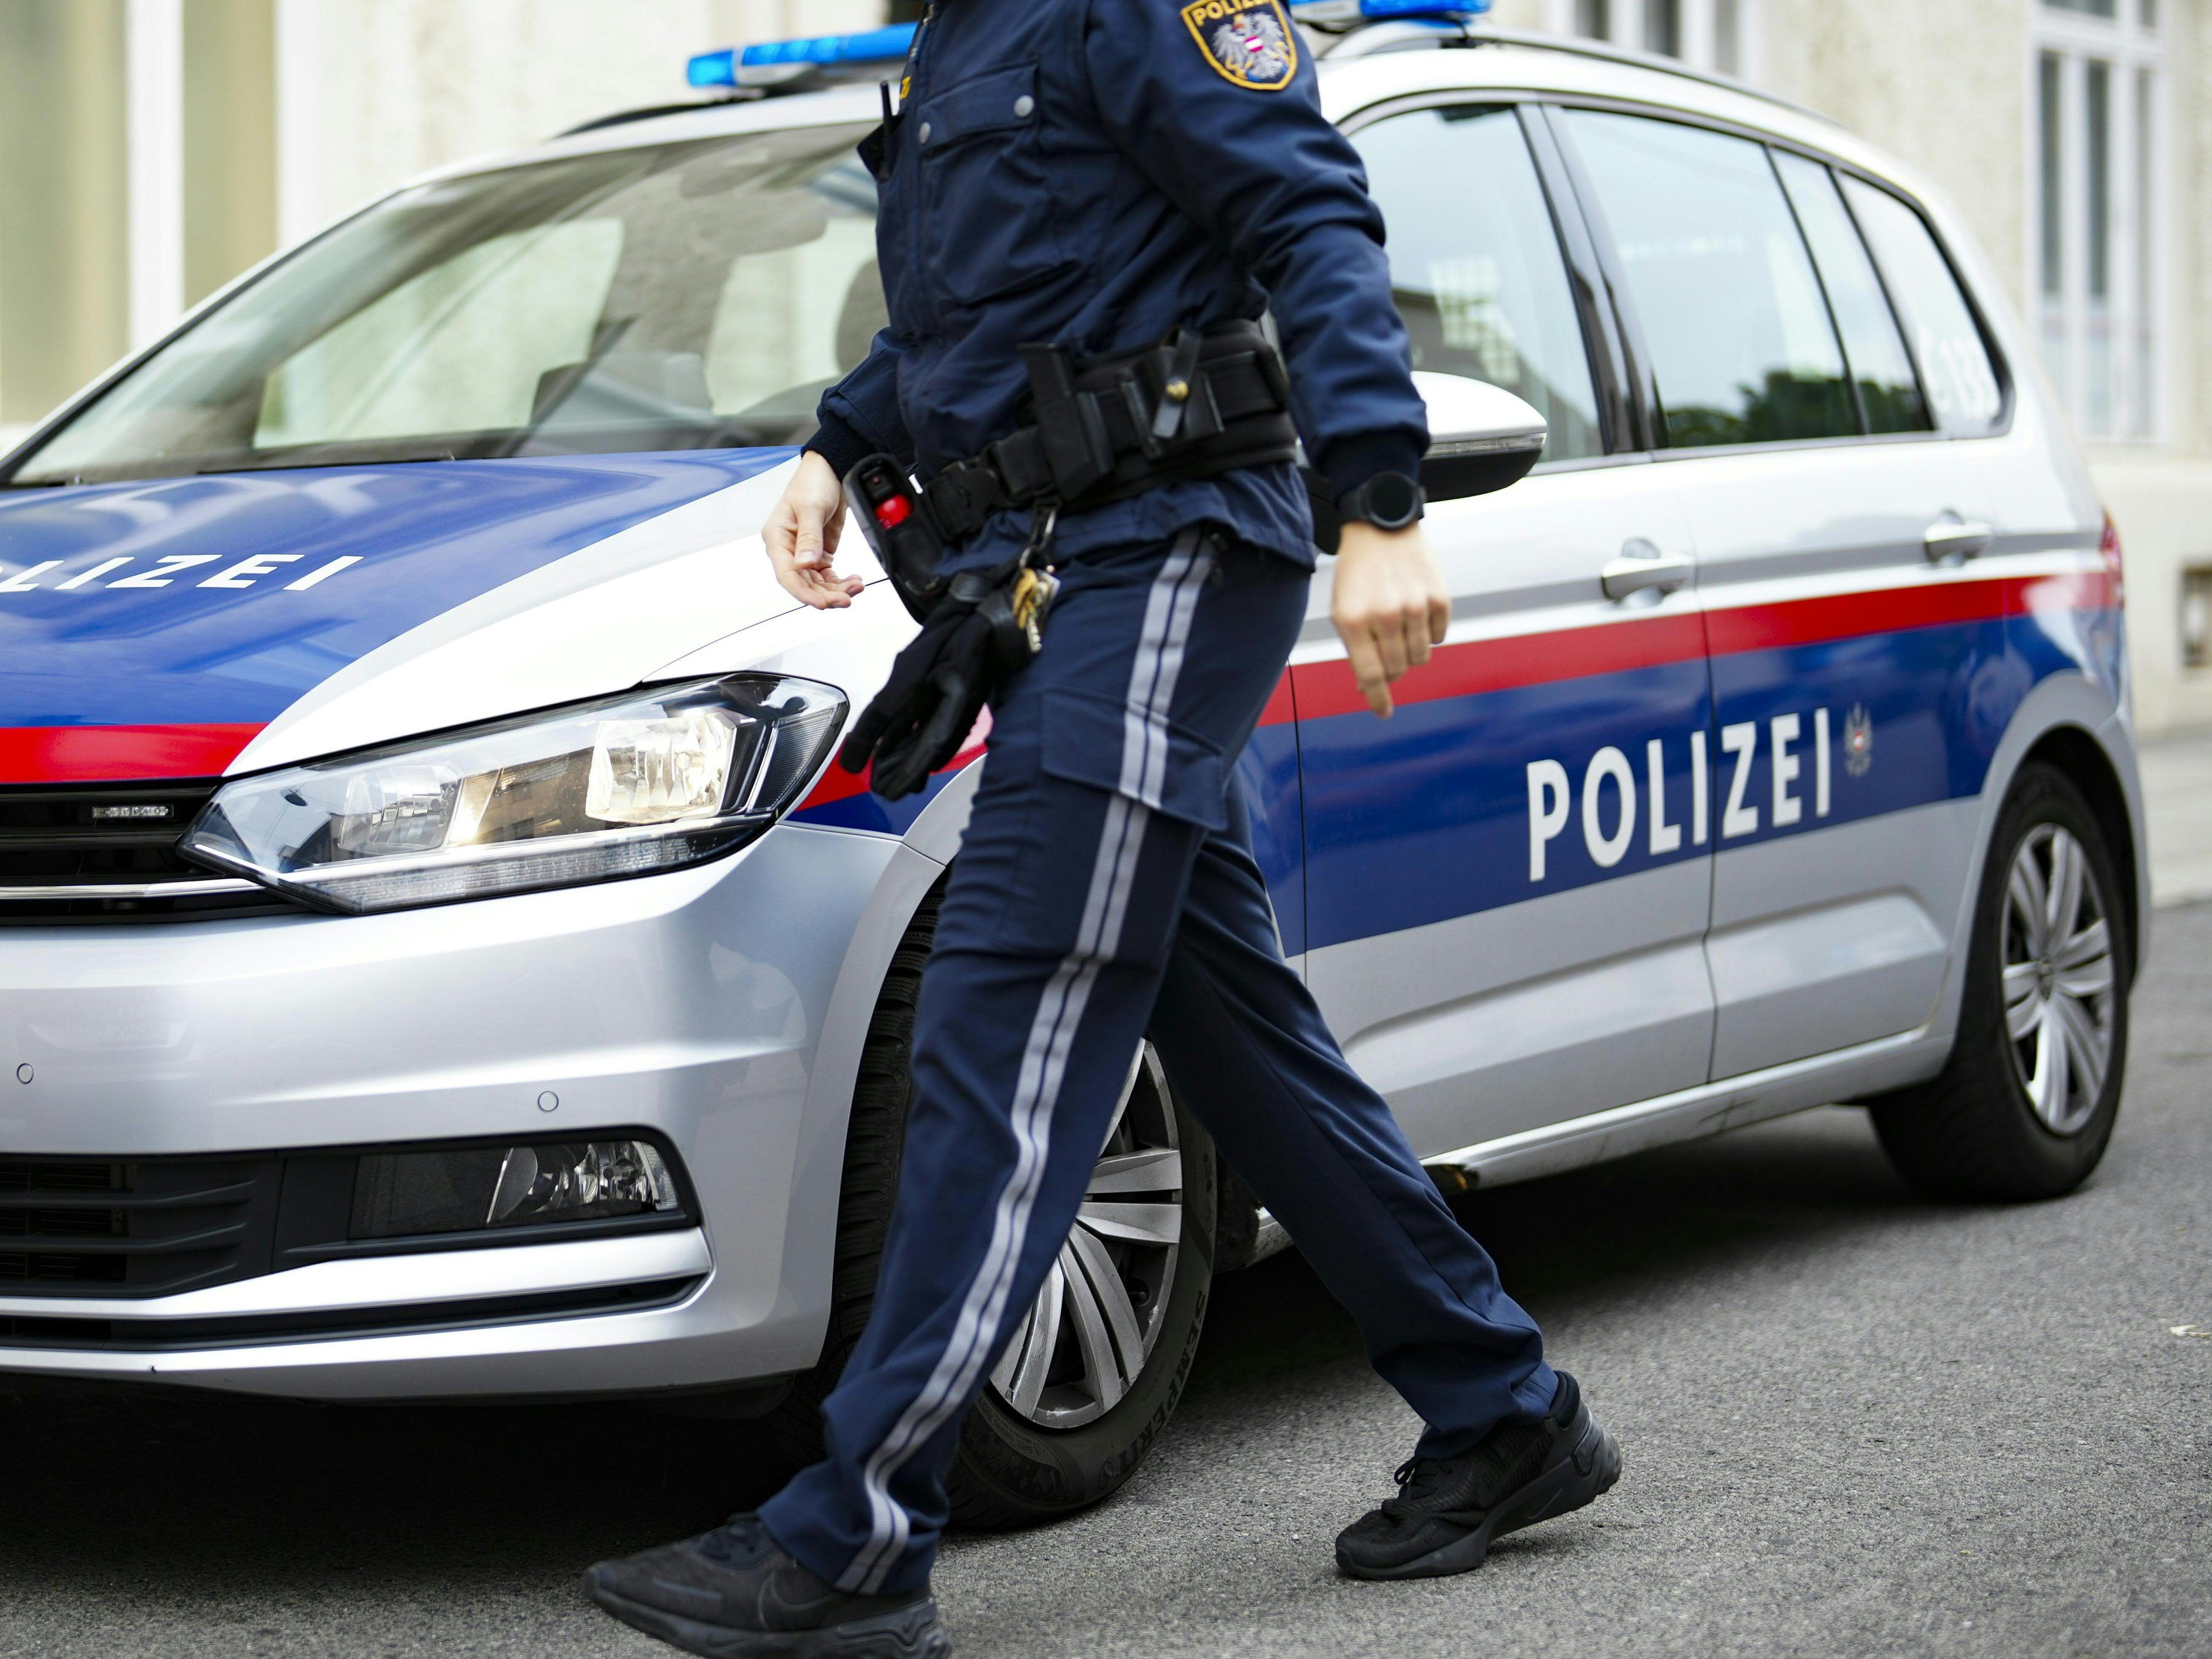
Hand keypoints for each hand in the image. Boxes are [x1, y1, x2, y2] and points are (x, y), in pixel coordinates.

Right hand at [765, 451, 864, 608]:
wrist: (833, 469)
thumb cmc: (814, 481)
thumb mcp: (811, 507)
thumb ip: (809, 537)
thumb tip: (805, 564)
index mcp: (777, 537)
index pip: (786, 574)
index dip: (803, 593)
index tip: (822, 603)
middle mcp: (788, 549)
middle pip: (803, 583)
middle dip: (825, 594)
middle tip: (847, 599)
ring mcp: (804, 552)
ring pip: (817, 583)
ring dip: (836, 590)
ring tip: (856, 587)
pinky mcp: (820, 552)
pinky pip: (827, 576)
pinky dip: (841, 582)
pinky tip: (854, 581)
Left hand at [1331, 520, 1450, 717]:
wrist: (1381, 526)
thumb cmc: (1357, 574)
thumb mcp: (1343, 610)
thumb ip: (1356, 649)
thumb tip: (1369, 688)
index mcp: (1353, 621)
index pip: (1370, 675)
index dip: (1378, 699)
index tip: (1384, 714)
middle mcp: (1384, 615)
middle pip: (1398, 670)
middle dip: (1392, 666)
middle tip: (1386, 645)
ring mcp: (1415, 606)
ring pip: (1420, 657)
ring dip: (1411, 651)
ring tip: (1400, 625)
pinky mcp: (1439, 597)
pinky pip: (1439, 637)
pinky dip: (1429, 633)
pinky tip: (1416, 610)